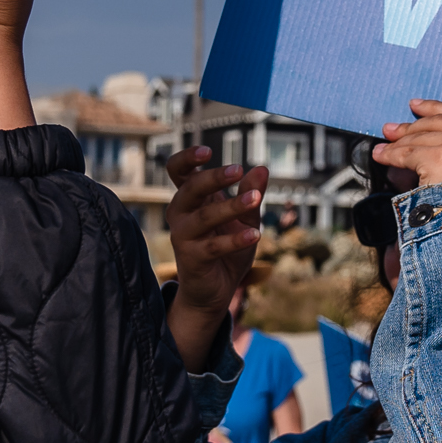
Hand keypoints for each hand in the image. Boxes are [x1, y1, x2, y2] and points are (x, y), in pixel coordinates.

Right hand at [163, 146, 264, 372]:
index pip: (178, 172)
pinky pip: (214, 246)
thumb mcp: (244, 219)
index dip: (187, 159)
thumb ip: (251, 194)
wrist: (215, 291)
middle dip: (213, 177)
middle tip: (238, 169)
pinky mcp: (192, 258)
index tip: (208, 151)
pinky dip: (236, 239)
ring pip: (204, 217)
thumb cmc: (226, 250)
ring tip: (256, 198)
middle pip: (190, 188)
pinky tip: (256, 234)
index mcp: (190, 199)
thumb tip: (262, 168)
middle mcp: (181, 214)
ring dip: (231, 206)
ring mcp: (184, 237)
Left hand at [371, 99, 441, 190]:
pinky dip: (393, 155)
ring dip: (399, 143)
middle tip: (391, 129)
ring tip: (384, 147)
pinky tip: (383, 156)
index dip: (437, 109)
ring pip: (424, 138)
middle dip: (413, 126)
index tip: (417, 106)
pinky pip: (410, 153)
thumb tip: (428, 139)